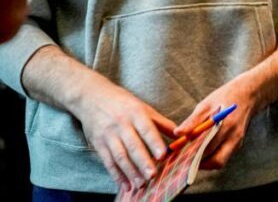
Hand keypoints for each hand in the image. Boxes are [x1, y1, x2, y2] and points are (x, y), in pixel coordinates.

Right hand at [72, 77, 175, 191]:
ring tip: (141, 184)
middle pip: (133, 145)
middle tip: (152, 175)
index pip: (147, 129)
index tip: (163, 155)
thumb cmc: (123, 103)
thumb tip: (181, 134)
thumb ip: (161, 122)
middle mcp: (121, 124)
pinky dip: (117, 175)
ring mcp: (108, 135)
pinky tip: (125, 184)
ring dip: (130, 172)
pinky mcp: (98, 144)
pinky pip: (108, 162)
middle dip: (143, 161)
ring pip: (120, 156)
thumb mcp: (143, 107)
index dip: (154, 143)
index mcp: (136, 113)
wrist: (92, 97)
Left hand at [175, 75, 257, 169]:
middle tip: (182, 159)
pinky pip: (223, 157)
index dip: (190, 155)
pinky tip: (200, 151)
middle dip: (197, 163)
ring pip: (219, 162)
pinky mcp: (238, 144)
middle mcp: (234, 137)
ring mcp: (238, 142)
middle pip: (215, 161)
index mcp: (226, 125)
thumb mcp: (206, 104)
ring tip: (190, 156)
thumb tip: (177, 134)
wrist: (248, 94)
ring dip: (205, 162)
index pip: (206, 148)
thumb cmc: (224, 97)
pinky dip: (211, 157)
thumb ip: (192, 121)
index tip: (177, 156)